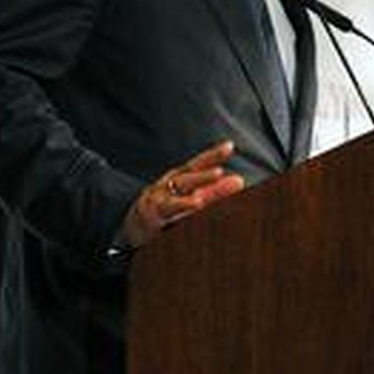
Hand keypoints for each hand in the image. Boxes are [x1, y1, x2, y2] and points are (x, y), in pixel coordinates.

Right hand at [119, 141, 244, 248]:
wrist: (134, 227)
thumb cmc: (166, 208)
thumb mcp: (189, 196)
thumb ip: (214, 191)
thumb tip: (239, 181)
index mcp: (178, 178)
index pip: (197, 165)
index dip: (212, 155)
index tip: (229, 147)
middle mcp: (167, 186)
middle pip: (185, 177)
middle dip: (202, 175)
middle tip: (219, 171)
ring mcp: (158, 201)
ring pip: (175, 196)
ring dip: (188, 194)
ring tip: (203, 194)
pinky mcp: (152, 218)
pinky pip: (167, 214)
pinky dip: (180, 209)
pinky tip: (194, 206)